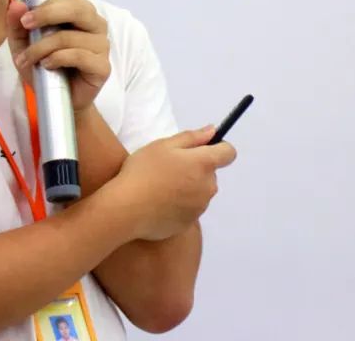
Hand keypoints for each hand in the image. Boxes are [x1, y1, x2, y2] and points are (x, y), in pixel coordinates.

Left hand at [6, 0, 110, 111]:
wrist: (58, 100)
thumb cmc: (44, 67)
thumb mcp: (23, 45)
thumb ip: (17, 24)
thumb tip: (16, 4)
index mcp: (81, 14)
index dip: (46, 5)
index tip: (25, 18)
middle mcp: (96, 26)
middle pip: (76, 10)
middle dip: (47, 15)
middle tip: (26, 25)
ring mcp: (102, 46)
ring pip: (70, 36)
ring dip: (42, 47)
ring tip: (28, 59)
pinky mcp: (102, 67)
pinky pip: (78, 56)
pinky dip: (57, 59)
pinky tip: (46, 65)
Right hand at [108, 126, 236, 241]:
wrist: (126, 209)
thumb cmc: (143, 171)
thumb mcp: (163, 145)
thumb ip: (192, 137)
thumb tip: (213, 131)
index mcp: (204, 164)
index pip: (229, 153)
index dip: (219, 148)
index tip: (201, 149)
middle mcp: (208, 187)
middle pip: (210, 174)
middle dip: (196, 169)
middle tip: (169, 168)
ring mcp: (200, 207)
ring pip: (200, 191)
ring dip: (189, 187)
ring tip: (161, 187)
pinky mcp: (189, 223)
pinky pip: (190, 208)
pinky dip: (180, 204)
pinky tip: (159, 203)